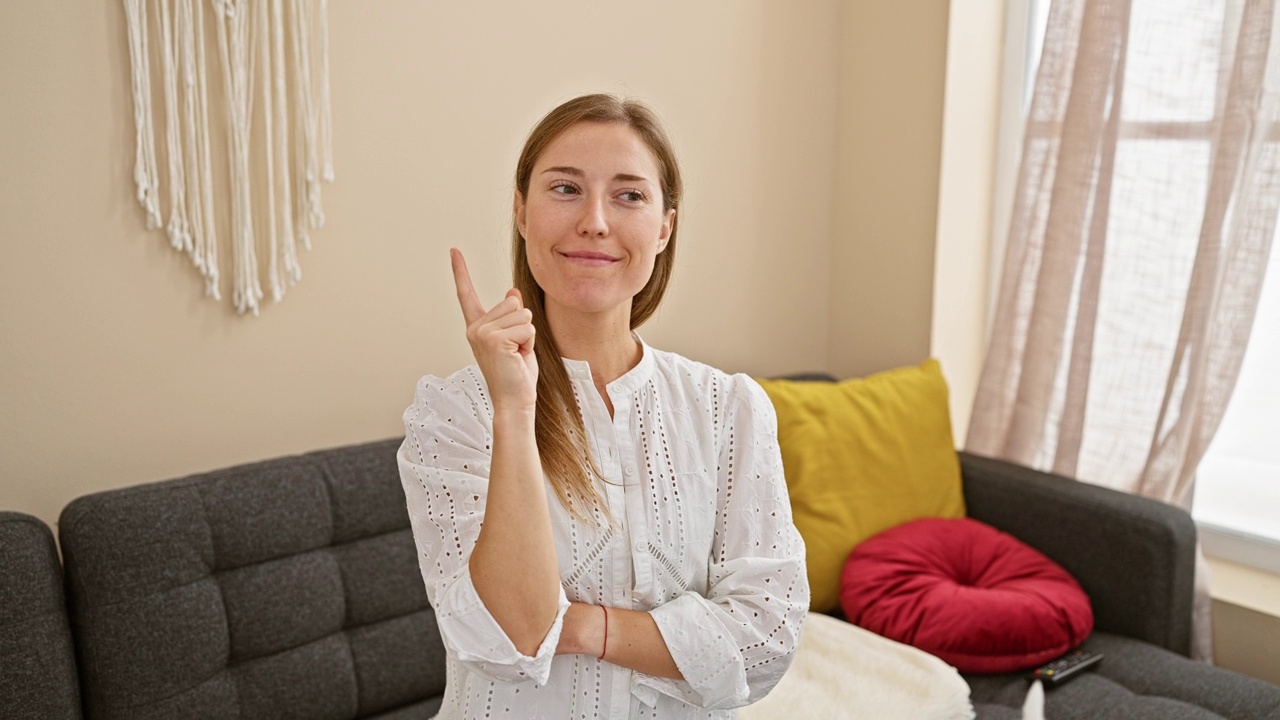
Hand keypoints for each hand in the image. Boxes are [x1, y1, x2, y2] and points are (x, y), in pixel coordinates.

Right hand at [451, 248, 537, 410]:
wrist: (515, 401)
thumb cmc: (516, 374)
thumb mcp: (516, 339)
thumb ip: (512, 316)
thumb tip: (512, 291)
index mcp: (477, 327)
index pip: (467, 294)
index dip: (461, 271)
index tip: (453, 250)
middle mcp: (475, 328)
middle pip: (514, 303)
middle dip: (524, 327)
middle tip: (515, 351)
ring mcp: (482, 333)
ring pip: (522, 315)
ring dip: (527, 336)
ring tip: (516, 355)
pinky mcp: (494, 339)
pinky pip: (526, 328)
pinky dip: (529, 343)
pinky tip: (517, 358)